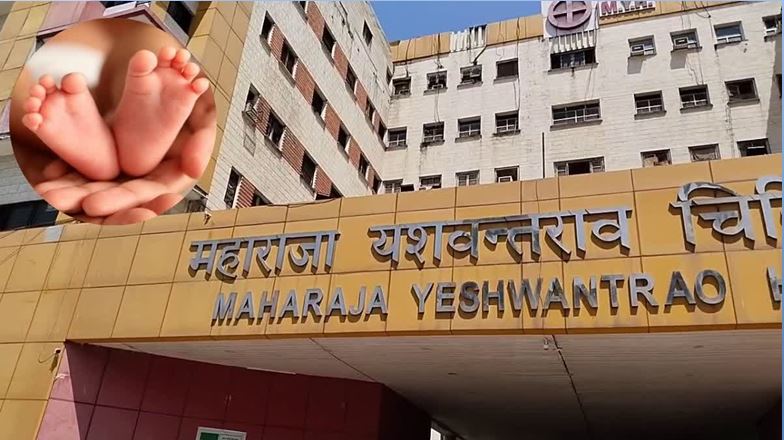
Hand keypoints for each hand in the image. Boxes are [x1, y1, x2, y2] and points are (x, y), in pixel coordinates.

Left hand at [19, 93, 215, 223]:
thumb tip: (193, 171)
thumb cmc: (188, 99)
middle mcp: (145, 178)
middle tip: (57, 200)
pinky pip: (86, 168)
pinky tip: (51, 174)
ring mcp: (126, 169)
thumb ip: (201, 145)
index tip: (94, 204)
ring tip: (47, 190)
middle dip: (83, 197)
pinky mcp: (111, 157)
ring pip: (96, 184)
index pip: (142, 195)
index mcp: (168, 178)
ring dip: (70, 189)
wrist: (166, 77)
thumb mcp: (203, 118)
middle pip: (113, 193)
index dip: (118, 200)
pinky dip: (69, 172)